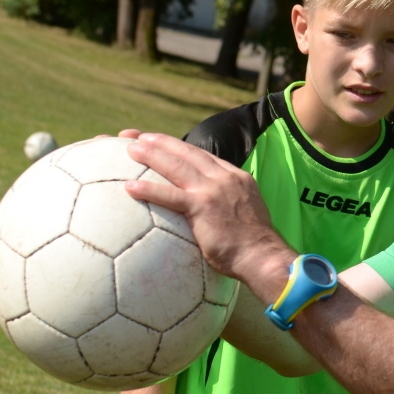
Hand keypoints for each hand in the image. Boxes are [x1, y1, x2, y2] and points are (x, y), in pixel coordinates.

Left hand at [123, 132, 292, 284]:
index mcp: (235, 177)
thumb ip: (228, 205)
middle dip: (160, 141)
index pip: (202, 156)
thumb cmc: (254, 245)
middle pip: (187, 153)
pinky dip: (149, 189)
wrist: (263, 256)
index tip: (160, 142)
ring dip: (151, 155)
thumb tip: (211, 214)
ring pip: (177, 166)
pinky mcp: (202, 207)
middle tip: (137, 136)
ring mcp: (213, 191)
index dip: (179, 147)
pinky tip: (130, 187)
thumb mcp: (246, 213)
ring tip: (130, 148)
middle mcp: (224, 178)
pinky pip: (170, 195)